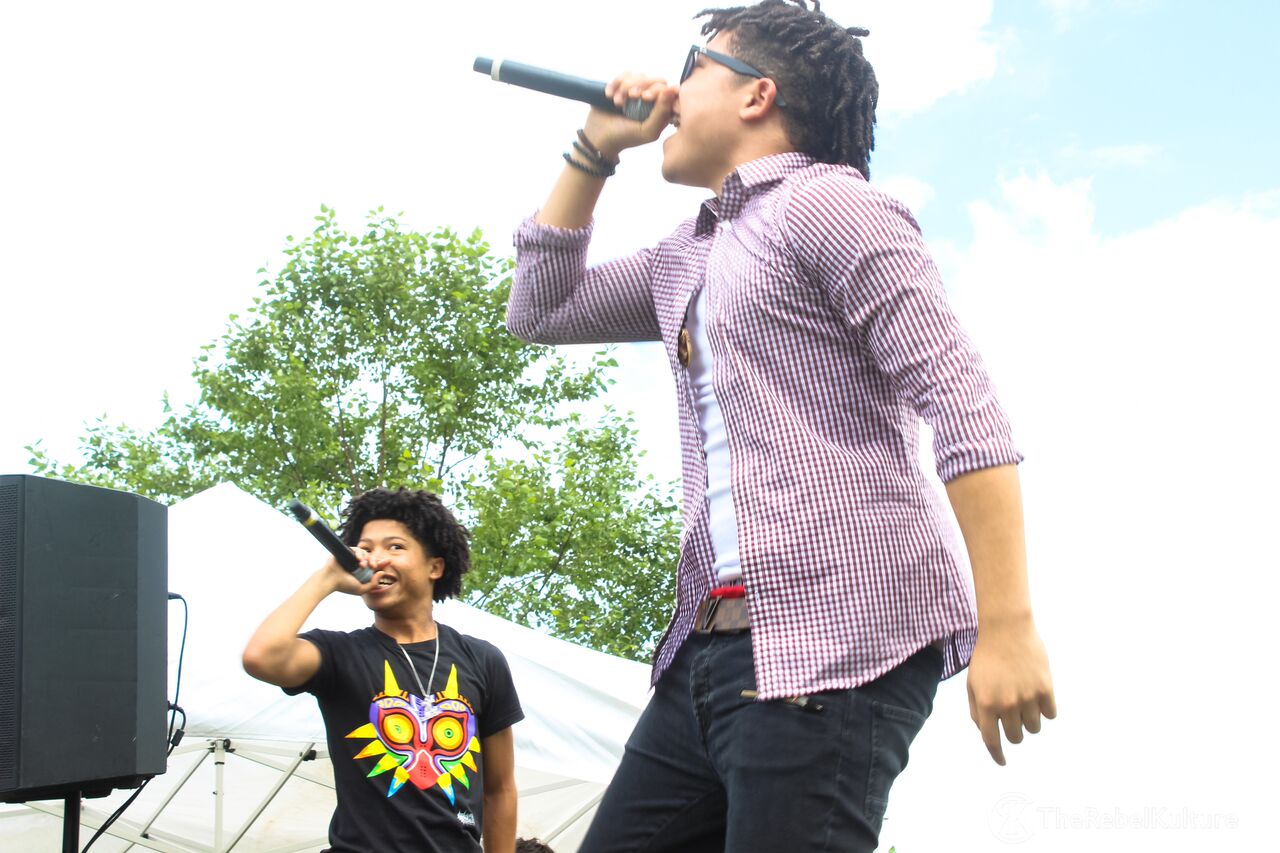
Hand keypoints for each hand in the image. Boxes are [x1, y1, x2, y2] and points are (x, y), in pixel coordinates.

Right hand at [319, 547, 384, 595]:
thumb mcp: (362, 589)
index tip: (389, 561)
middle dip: (374, 561)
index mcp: (362, 573)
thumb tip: (382, 573)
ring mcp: (352, 558)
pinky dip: (360, 553)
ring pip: (365, 553)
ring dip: (367, 558)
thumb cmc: (344, 586)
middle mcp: (358, 564)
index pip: (375, 566)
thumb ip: (373, 583)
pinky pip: (357, 549)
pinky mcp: (347, 552)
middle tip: (373, 566)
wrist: (330, 581)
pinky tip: (359, 560)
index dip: (382, 563)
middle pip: (372, 558)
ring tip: (363, 565)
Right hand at [581, 72, 677, 159]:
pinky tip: (609, 96)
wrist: (599, 138)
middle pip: (654, 79)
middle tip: (630, 96)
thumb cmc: (625, 137)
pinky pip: (623, 74)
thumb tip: (672, 89)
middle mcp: (650, 99)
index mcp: (660, 110)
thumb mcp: (648, 131)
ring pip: (637, 75)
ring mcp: (636, 91)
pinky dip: (615, 83)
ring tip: (617, 103)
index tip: (644, 98)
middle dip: (640, 85)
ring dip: (625, 87)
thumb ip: (662, 112)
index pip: (667, 89)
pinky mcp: (622, 86)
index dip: (657, 89)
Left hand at [966, 617, 1055, 764]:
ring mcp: (1027, 697)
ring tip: (1025, 702)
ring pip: (1034, 728)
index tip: (1003, 762)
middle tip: (1013, 716)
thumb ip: (976, 710)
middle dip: (1014, 732)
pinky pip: (1050, 715)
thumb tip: (986, 733)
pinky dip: (1045, 710)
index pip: (991, 741)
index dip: (997, 755)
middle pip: (1015, 737)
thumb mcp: (972, 683)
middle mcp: (1006, 704)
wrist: (1006, 629)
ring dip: (1029, 721)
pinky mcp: (1045, 689)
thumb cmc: (987, 657)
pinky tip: (1038, 697)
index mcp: (985, 704)